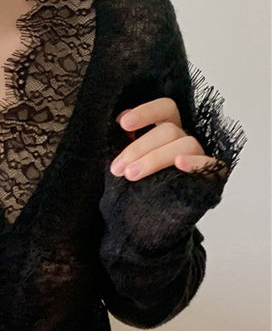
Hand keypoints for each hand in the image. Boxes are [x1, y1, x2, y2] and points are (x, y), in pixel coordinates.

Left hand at [109, 96, 227, 180]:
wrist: (150, 221)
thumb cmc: (140, 189)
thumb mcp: (129, 164)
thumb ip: (126, 143)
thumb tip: (120, 119)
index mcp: (168, 130)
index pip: (165, 109)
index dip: (146, 112)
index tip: (123, 123)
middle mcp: (185, 139)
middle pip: (169, 130)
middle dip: (139, 148)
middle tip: (117, 168)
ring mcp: (200, 156)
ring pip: (186, 144)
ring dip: (155, 159)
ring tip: (130, 175)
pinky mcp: (212, 175)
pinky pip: (209, 165)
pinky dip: (194, 163)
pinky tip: (179, 164)